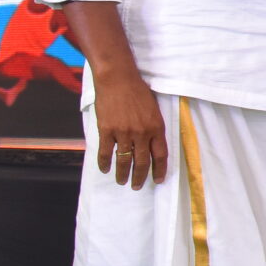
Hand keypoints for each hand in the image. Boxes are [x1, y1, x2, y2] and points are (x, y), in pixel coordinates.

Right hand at [92, 66, 168, 188]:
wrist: (118, 79)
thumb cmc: (138, 91)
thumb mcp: (154, 109)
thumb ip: (154, 127)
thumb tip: (152, 145)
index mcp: (156, 127)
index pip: (160, 155)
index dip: (159, 170)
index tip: (158, 180)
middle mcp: (141, 133)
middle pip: (142, 162)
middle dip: (140, 177)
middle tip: (137, 186)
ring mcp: (123, 133)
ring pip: (124, 161)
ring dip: (123, 174)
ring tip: (122, 182)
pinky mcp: (107, 130)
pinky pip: (106, 152)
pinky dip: (104, 163)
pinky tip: (104, 169)